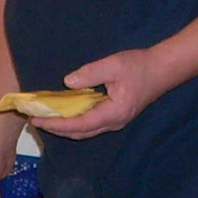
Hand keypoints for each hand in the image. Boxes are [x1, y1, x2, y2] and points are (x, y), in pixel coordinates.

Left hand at [32, 49, 163, 139]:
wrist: (162, 70)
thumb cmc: (139, 66)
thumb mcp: (114, 65)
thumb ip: (90, 73)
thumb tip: (68, 82)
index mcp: (113, 113)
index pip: (80, 125)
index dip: (57, 124)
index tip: (38, 120)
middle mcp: (114, 123)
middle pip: (80, 133)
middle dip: (57, 129)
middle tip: (35, 121)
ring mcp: (116, 121)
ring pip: (86, 131)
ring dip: (65, 127)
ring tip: (46, 118)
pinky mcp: (116, 116)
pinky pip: (91, 124)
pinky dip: (75, 122)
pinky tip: (65, 113)